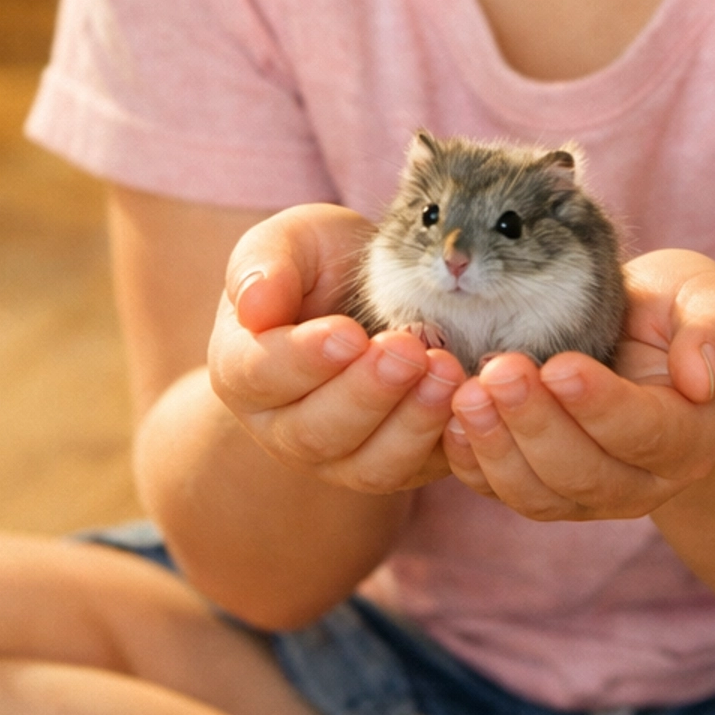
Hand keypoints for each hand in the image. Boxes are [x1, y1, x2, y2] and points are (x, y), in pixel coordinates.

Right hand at [209, 204, 465, 491]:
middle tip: (408, 349)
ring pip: (368, 464)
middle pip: (315, 432)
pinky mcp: (396, 466)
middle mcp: (284, 427)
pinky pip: (418, 472)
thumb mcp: (293, 242)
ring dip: (410, 422)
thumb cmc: (320, 267)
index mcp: (244, 370)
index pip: (259, 377)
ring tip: (446, 370)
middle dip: (366, 393)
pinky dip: (445, 443)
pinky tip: (470, 400)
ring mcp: (340, 456)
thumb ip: (267, 262)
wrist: (370, 296)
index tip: (348, 333)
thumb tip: (255, 305)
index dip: (302, 360)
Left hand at [440, 249, 714, 519]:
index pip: (646, 433)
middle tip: (500, 370)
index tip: (560, 365)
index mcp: (691, 436)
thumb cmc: (680, 315)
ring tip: (467, 394)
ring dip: (499, 448)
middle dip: (538, 425)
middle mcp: (643, 481)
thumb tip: (702, 377)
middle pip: (587, 474)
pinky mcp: (546, 491)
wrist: (652, 346)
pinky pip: (504, 493)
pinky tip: (450, 419)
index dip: (601, 406)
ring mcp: (591, 495)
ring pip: (540, 495)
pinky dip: (473, 464)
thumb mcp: (712, 302)